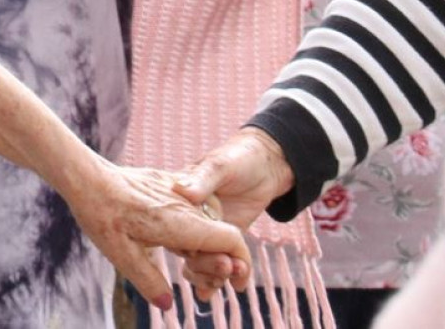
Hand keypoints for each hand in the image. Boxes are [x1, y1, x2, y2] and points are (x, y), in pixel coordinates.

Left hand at [64, 161, 251, 310]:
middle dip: (222, 264)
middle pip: (222, 236)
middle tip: (204, 288)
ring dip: (209, 249)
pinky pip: (194, 211)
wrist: (87, 176)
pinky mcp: (169, 187)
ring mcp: (179, 193)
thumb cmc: (102, 214)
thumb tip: (168, 305)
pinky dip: (196, 233)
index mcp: (180, 222)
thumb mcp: (121, 254)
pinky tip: (180, 247)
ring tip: (190, 268)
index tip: (238, 284)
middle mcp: (186, 205)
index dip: (240, 263)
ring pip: (209, 224)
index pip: (230, 240)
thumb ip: (148, 279)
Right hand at [171, 129, 296, 301]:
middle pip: (188, 253)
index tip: (200, 253)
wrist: (268, 163)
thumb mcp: (220, 165)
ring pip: (201, 263)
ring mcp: (209, 231)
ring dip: (214, 276)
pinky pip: (221, 262)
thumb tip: (183, 192)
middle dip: (206, 266)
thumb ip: (202, 179)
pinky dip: (225, 278)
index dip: (187, 247)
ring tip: (234, 278)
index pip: (176, 232)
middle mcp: (192, 220)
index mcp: (182, 202)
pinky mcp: (228, 239)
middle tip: (228, 268)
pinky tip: (236, 287)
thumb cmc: (239, 157)